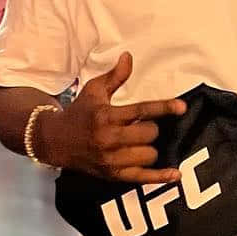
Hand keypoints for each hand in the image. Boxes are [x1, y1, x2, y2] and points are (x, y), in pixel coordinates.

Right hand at [39, 52, 185, 184]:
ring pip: (148, 154)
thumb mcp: (94, 91)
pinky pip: (142, 178)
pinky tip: (176, 173)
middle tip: (140, 126)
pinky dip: (160, 176)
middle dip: (150, 128)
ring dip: (149, 147)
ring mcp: (111, 160)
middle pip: (149, 134)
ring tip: (138, 143)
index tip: (181, 107)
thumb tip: (128, 57)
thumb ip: (115, 76)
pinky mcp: (113, 175)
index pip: (141, 111)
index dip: (163, 108)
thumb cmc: (79, 113)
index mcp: (106, 116)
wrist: (55, 141)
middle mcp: (109, 139)